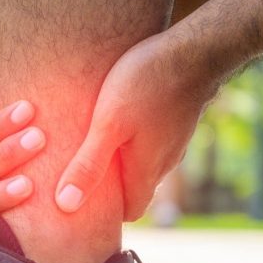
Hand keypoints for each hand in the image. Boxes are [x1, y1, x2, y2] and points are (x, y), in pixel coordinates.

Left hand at [54, 32, 212, 220]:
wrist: (196, 47)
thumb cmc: (147, 83)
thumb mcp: (109, 124)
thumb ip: (89, 164)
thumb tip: (66, 205)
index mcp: (147, 170)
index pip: (131, 211)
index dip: (108, 215)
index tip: (81, 205)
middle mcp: (165, 160)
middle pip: (136, 188)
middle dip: (110, 188)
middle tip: (77, 177)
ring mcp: (173, 139)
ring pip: (143, 163)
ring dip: (119, 161)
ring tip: (89, 147)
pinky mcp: (174, 118)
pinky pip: (150, 140)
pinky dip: (131, 140)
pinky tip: (112, 120)